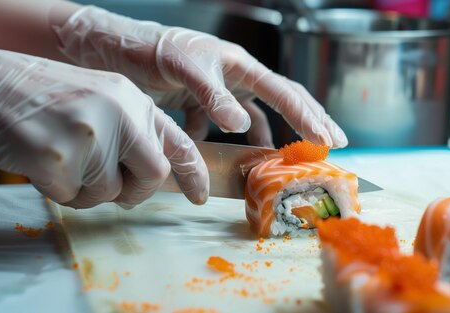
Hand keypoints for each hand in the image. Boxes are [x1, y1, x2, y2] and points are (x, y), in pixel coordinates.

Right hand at [0, 45, 207, 206]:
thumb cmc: (45, 98)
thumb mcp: (101, 100)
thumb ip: (131, 131)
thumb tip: (156, 173)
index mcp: (133, 100)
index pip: (178, 141)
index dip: (193, 173)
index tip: (200, 197)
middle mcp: (119, 114)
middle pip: (153, 174)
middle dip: (137, 192)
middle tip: (115, 191)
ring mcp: (89, 135)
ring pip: (109, 193)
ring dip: (87, 191)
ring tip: (64, 161)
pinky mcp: (58, 157)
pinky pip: (72, 198)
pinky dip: (59, 191)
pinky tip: (44, 163)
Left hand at [52, 6, 347, 147]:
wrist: (116, 51)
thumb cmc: (153, 51)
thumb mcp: (184, 70)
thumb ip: (212, 97)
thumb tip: (242, 126)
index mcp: (239, 65)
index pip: (282, 92)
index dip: (307, 117)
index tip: (328, 140)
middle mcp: (236, 77)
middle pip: (281, 100)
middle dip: (307, 122)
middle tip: (333, 144)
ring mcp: (220, 91)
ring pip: (255, 117)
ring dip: (268, 138)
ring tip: (285, 159)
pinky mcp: (200, 102)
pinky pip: (221, 126)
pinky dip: (222, 143)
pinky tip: (221, 155)